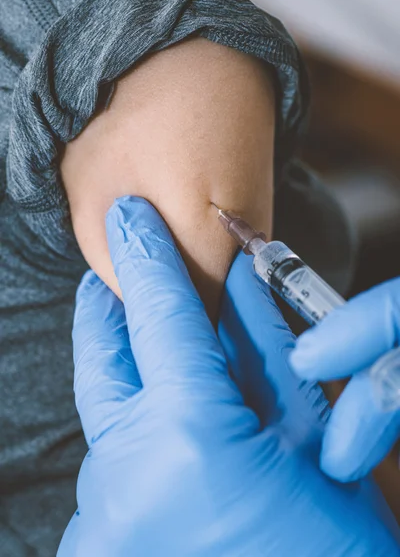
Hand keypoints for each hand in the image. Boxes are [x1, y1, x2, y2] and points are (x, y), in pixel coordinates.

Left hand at [58, 197, 398, 555]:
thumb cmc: (336, 547)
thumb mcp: (314, 431)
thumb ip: (269, 347)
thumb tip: (239, 281)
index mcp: (188, 436)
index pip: (156, 313)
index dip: (146, 255)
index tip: (131, 216)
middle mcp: (125, 476)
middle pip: (103, 359)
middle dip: (108, 311)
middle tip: (117, 276)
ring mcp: (104, 519)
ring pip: (108, 415)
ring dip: (130, 379)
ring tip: (159, 355)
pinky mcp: (99, 546)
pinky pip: (113, 466)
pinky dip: (136, 436)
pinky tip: (170, 434)